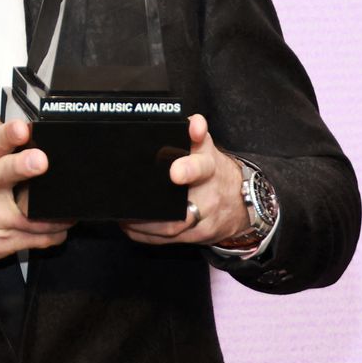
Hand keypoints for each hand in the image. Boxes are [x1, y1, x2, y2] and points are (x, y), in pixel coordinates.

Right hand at [0, 119, 73, 288]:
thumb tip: (25, 116)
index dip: (9, 133)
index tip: (22, 128)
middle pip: (6, 173)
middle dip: (24, 166)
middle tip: (39, 161)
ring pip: (34, 215)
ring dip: (58, 210)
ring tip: (71, 205)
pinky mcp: (2, 242)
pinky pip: (39, 239)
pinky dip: (56, 231)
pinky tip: (60, 224)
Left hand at [121, 114, 248, 246]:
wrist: (239, 200)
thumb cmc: (211, 169)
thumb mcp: (205, 147)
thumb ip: (195, 130)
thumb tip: (195, 122)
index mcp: (208, 167)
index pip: (201, 167)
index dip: (189, 169)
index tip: (174, 172)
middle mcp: (208, 196)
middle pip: (184, 209)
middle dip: (156, 213)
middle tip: (130, 204)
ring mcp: (204, 219)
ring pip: (173, 228)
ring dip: (144, 224)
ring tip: (123, 215)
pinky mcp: (198, 236)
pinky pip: (170, 240)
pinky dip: (146, 234)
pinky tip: (130, 226)